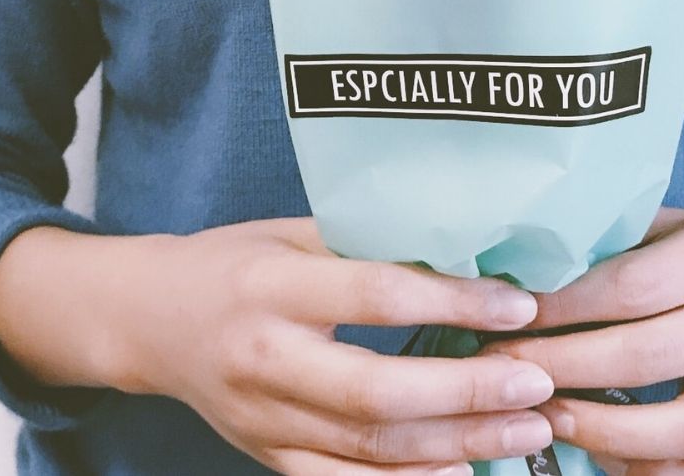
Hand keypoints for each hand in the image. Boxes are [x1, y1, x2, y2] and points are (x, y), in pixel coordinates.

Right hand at [0, 219, 557, 474]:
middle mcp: (264, 359)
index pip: (373, 296)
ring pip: (369, 450)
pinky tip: (467, 475)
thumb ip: (368, 241)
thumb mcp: (290, 232)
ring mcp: (263, 420)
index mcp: (271, 286)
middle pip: (375, 392)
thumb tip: (472, 248)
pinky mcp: (269, 457)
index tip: (519, 305)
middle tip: (537, 384)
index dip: (452, 302)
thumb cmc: (234, 263)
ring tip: (528, 431)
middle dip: (466, 393)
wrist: (146, 321)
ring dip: (458, 446)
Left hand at [482, 209, 683, 474]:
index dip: (563, 308)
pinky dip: (644, 468)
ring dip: (601, 430)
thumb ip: (602, 244)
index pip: (633, 286)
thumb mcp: (658, 225)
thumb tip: (511, 277)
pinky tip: (595, 451)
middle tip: (499, 370)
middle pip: (648, 356)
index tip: (507, 317)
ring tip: (541, 417)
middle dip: (562, 368)